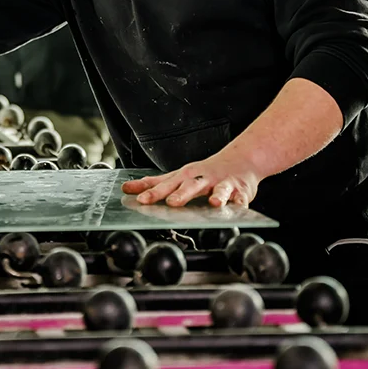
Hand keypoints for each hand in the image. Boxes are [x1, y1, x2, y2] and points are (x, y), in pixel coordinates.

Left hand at [121, 155, 259, 207]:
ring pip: (219, 190)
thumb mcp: (177, 176)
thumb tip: (127, 188)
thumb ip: (153, 184)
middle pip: (190, 186)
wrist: (239, 161)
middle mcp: (201, 179)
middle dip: (181, 194)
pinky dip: (240, 203)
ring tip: (214, 203)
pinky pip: (241, 198)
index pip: (166, 185)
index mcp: (184, 177)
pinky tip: (238, 208)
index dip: (152, 193)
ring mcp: (222, 184)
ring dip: (217, 196)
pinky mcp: (240, 191)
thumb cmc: (203, 172)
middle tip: (171, 203)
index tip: (139, 200)